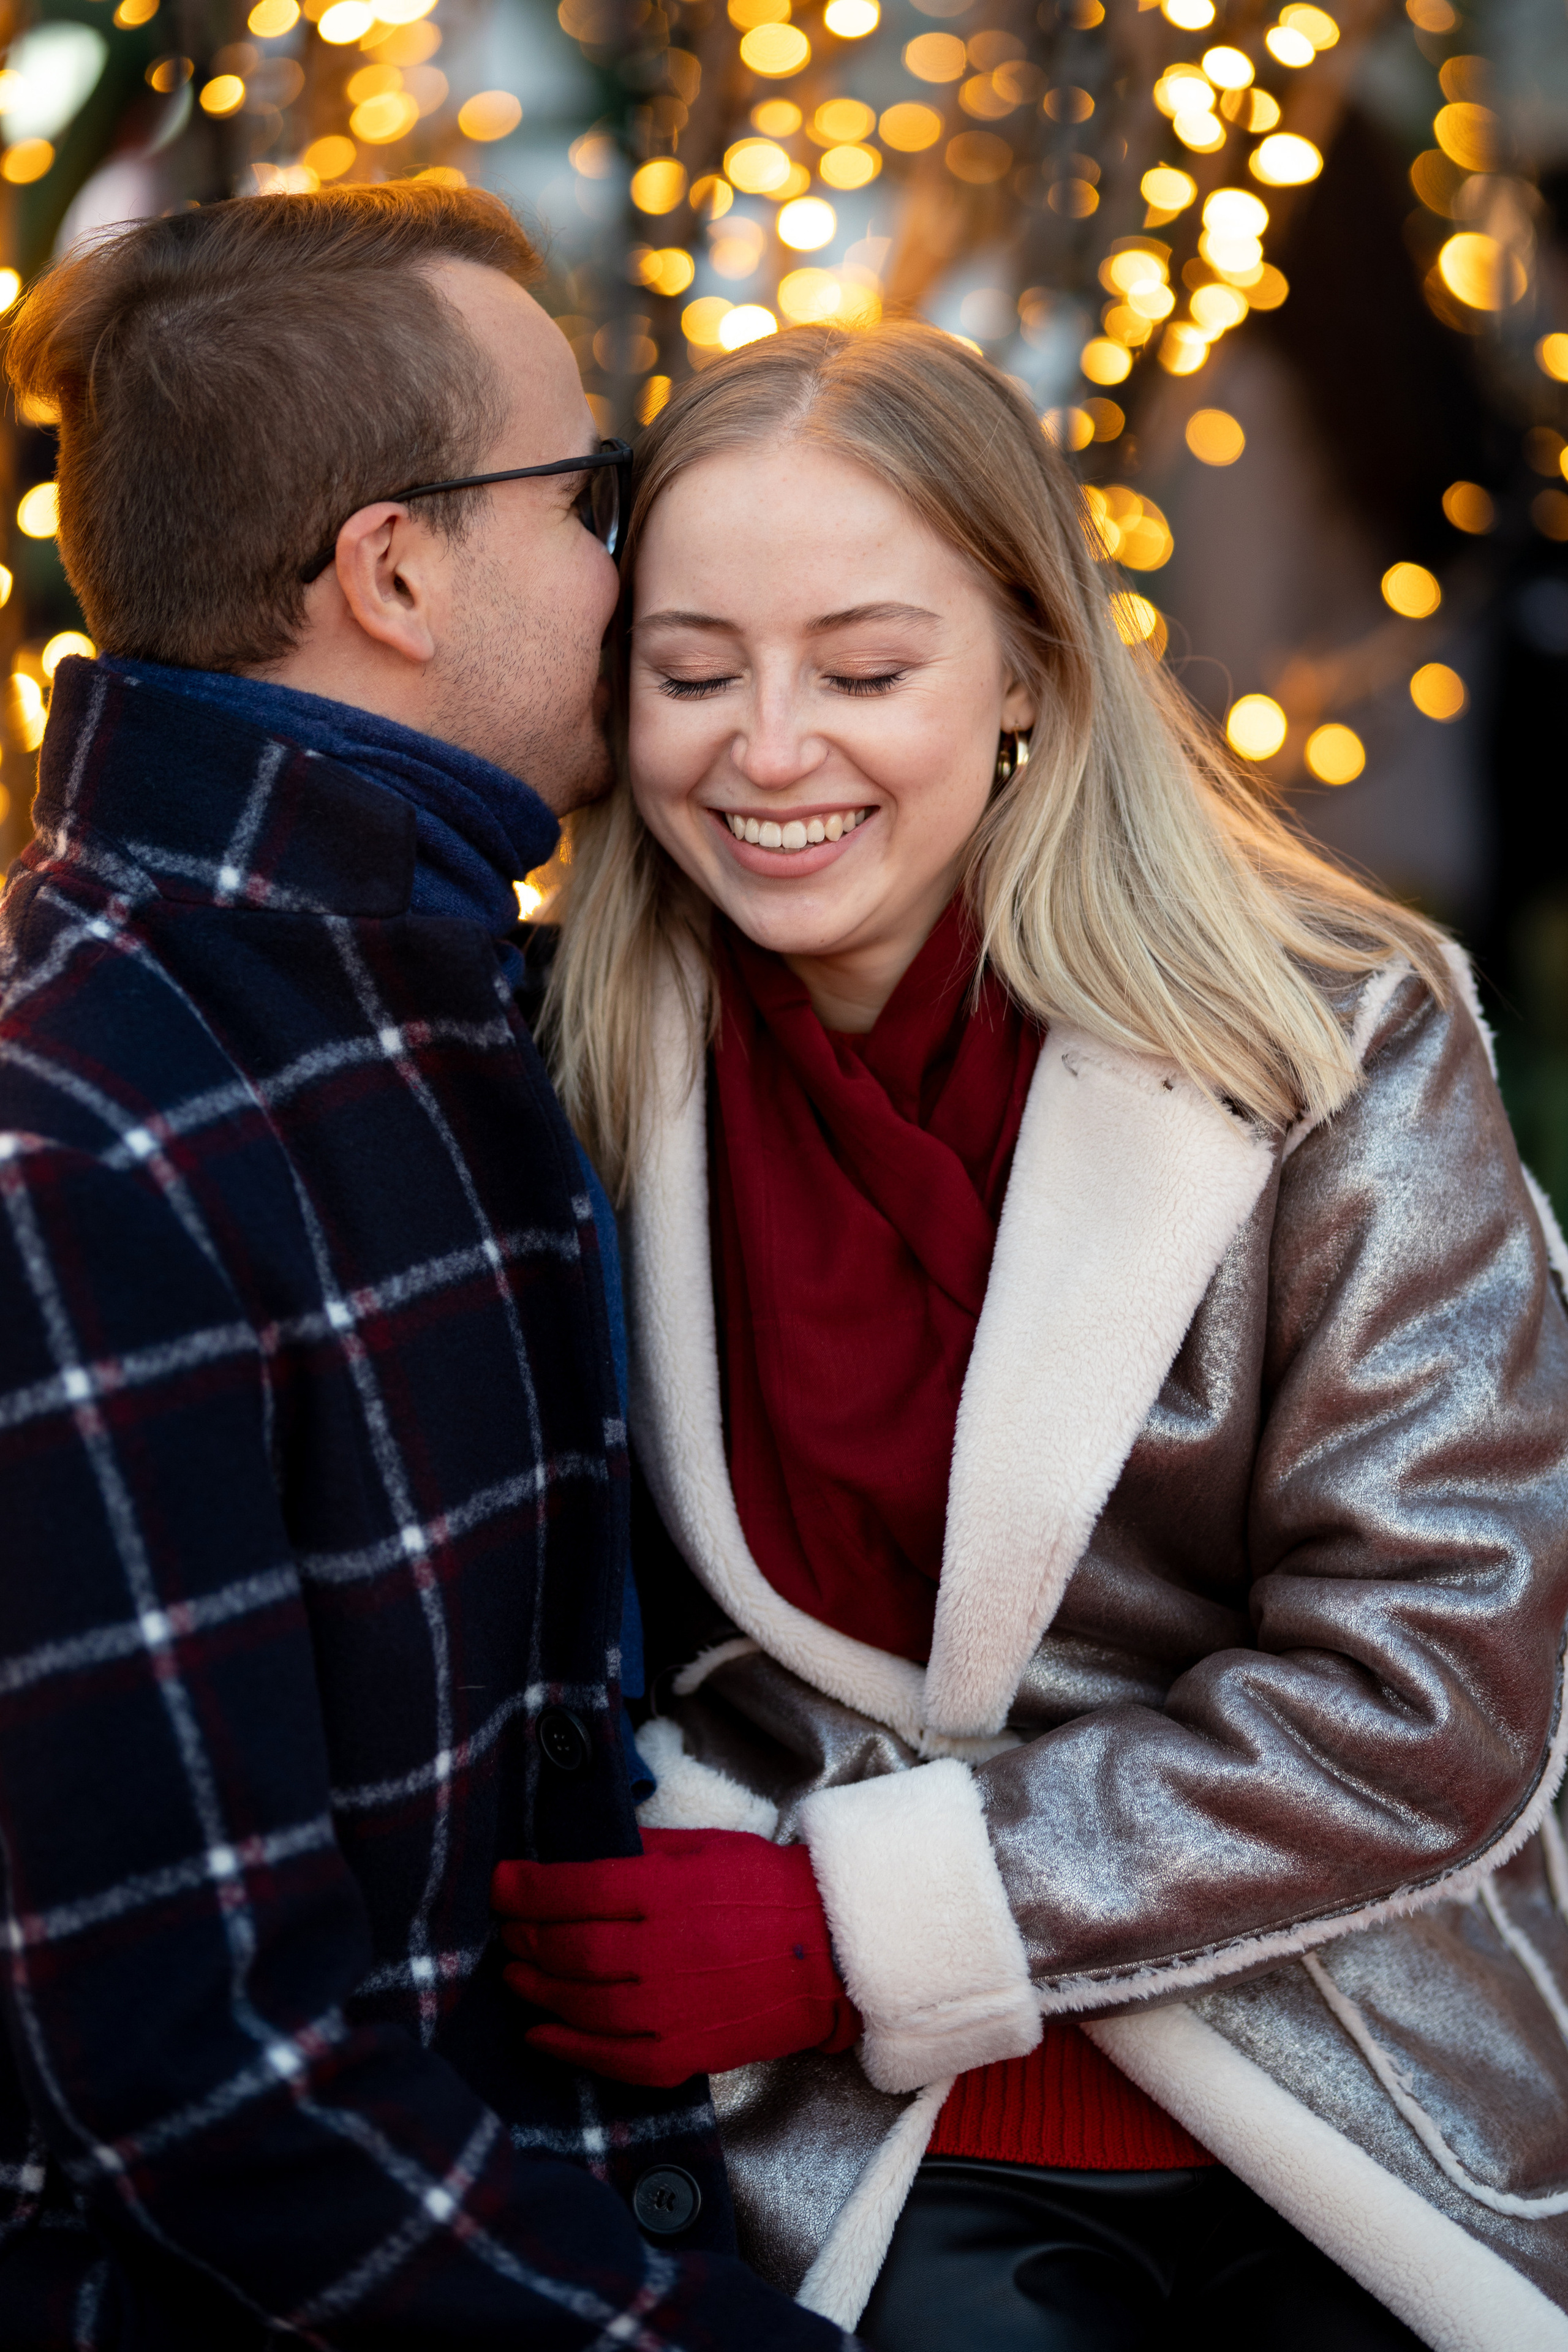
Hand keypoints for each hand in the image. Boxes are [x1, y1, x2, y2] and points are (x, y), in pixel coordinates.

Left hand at [492, 1826, 861, 2087]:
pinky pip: (612, 2058)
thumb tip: (579, 1856)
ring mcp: (674, 2008)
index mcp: (668, 1889)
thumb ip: (640, 1851)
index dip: (526, 1889)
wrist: (830, 1953)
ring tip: (516, 1974)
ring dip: (537, 1990)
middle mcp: (664, 1949)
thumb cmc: (765, 1890)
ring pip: (581, 2004)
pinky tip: (539, 2034)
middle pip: (570, 1949)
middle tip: (507, 1930)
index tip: (500, 1883)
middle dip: (526, 1938)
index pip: (574, 1889)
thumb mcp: (704, 1848)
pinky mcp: (686, 2052)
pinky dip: (568, 2048)